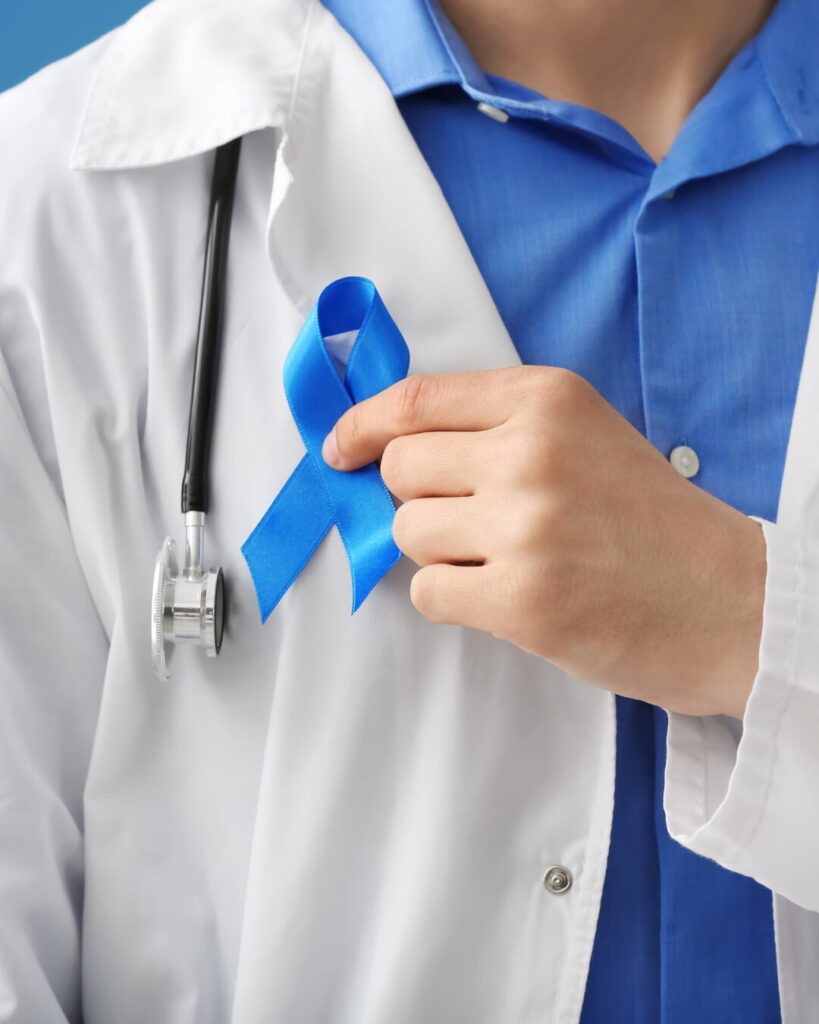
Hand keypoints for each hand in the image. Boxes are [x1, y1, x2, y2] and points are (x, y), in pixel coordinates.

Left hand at [322, 366, 765, 718]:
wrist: (729, 599)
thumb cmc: (652, 520)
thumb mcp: (584, 435)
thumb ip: (496, 427)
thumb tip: (390, 448)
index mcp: (547, 399)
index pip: (414, 400)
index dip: (361, 426)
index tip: (341, 448)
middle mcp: (531, 453)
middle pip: (400, 468)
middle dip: (416, 497)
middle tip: (467, 519)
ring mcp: (524, 528)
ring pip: (407, 531)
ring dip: (438, 550)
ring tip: (499, 559)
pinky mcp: (521, 600)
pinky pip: (427, 591)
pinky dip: (451, 598)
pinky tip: (503, 595)